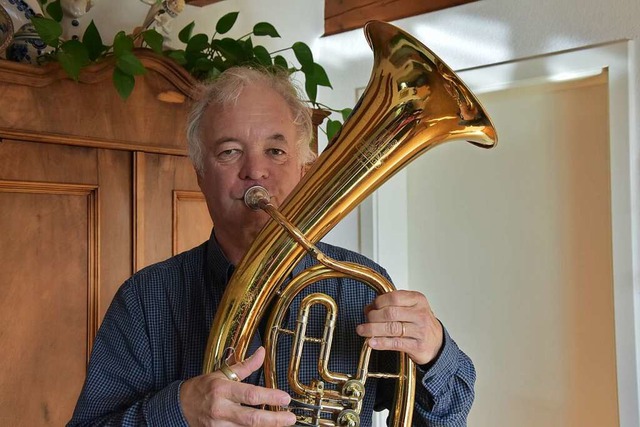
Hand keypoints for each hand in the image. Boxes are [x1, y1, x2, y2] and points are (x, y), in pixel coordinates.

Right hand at [180, 346, 295, 425]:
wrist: (180, 406)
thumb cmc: (202, 388)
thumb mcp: (222, 374)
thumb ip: (244, 366)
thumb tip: (261, 353)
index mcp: (222, 390)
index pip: (250, 395)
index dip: (270, 397)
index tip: (285, 398)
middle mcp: (220, 409)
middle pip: (251, 419)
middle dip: (274, 420)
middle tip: (290, 418)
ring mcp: (218, 426)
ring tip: (282, 424)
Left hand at [356, 290, 442, 365]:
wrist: (437, 343)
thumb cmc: (419, 323)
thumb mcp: (410, 308)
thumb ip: (392, 305)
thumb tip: (368, 308)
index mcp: (418, 300)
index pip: (394, 297)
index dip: (378, 302)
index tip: (370, 307)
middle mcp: (420, 314)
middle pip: (390, 313)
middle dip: (373, 316)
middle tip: (365, 320)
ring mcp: (420, 330)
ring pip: (391, 328)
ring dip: (372, 330)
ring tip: (362, 330)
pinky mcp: (417, 346)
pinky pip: (395, 343)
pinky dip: (380, 343)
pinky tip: (371, 342)